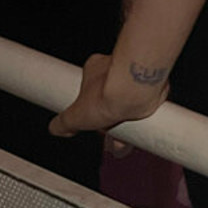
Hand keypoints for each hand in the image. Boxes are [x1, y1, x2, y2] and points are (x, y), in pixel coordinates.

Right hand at [48, 53, 166, 137]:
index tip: (94, 124)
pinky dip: (142, 115)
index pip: (89, 91)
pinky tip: (140, 129)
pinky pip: (146, 101)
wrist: (136, 90)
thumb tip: (56, 129)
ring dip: (127, 120)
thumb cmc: (108, 94)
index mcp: (94, 70)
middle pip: (111, 97)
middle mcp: (115, 69)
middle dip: (110, 119)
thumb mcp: (75, 116)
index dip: (91, 111)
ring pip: (129, 101)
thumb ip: (63, 123)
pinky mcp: (151, 83)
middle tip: (110, 135)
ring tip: (125, 138)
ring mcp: (134, 76)